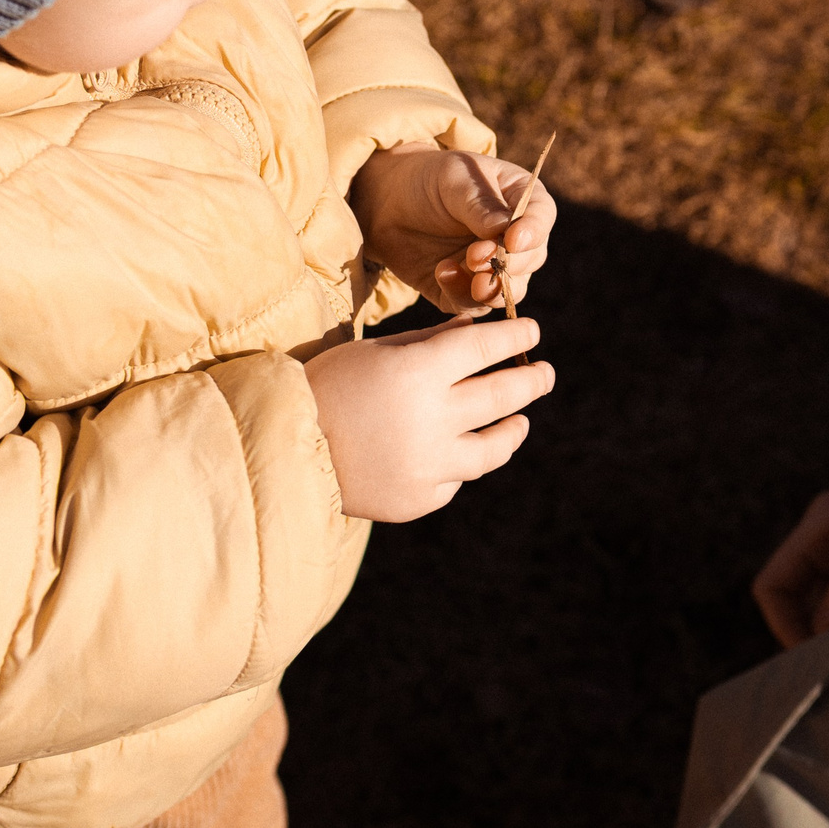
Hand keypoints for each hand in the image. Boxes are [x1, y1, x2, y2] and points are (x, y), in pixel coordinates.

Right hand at [304, 316, 553, 521]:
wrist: (284, 452)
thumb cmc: (327, 388)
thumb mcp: (375, 353)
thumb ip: (430, 342)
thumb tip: (477, 328)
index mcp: (417, 373)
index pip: (486, 349)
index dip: (515, 338)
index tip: (533, 331)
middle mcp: (432, 419)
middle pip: (503, 396)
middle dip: (532, 381)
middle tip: (545, 373)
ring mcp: (429, 464)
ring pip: (495, 447)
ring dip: (514, 429)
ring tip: (521, 421)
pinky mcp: (421, 498)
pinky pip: (456, 477)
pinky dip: (462, 460)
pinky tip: (464, 450)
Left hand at [349, 142, 556, 314]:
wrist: (388, 202)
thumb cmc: (428, 180)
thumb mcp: (454, 180)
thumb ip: (480, 205)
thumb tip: (506, 231)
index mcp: (520, 200)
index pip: (541, 217)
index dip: (533, 232)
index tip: (513, 241)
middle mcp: (513, 239)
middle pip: (530, 260)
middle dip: (507, 263)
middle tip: (475, 255)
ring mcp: (491, 268)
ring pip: (509, 291)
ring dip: (492, 289)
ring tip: (470, 278)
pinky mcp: (464, 291)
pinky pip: (473, 305)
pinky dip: (461, 295)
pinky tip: (441, 271)